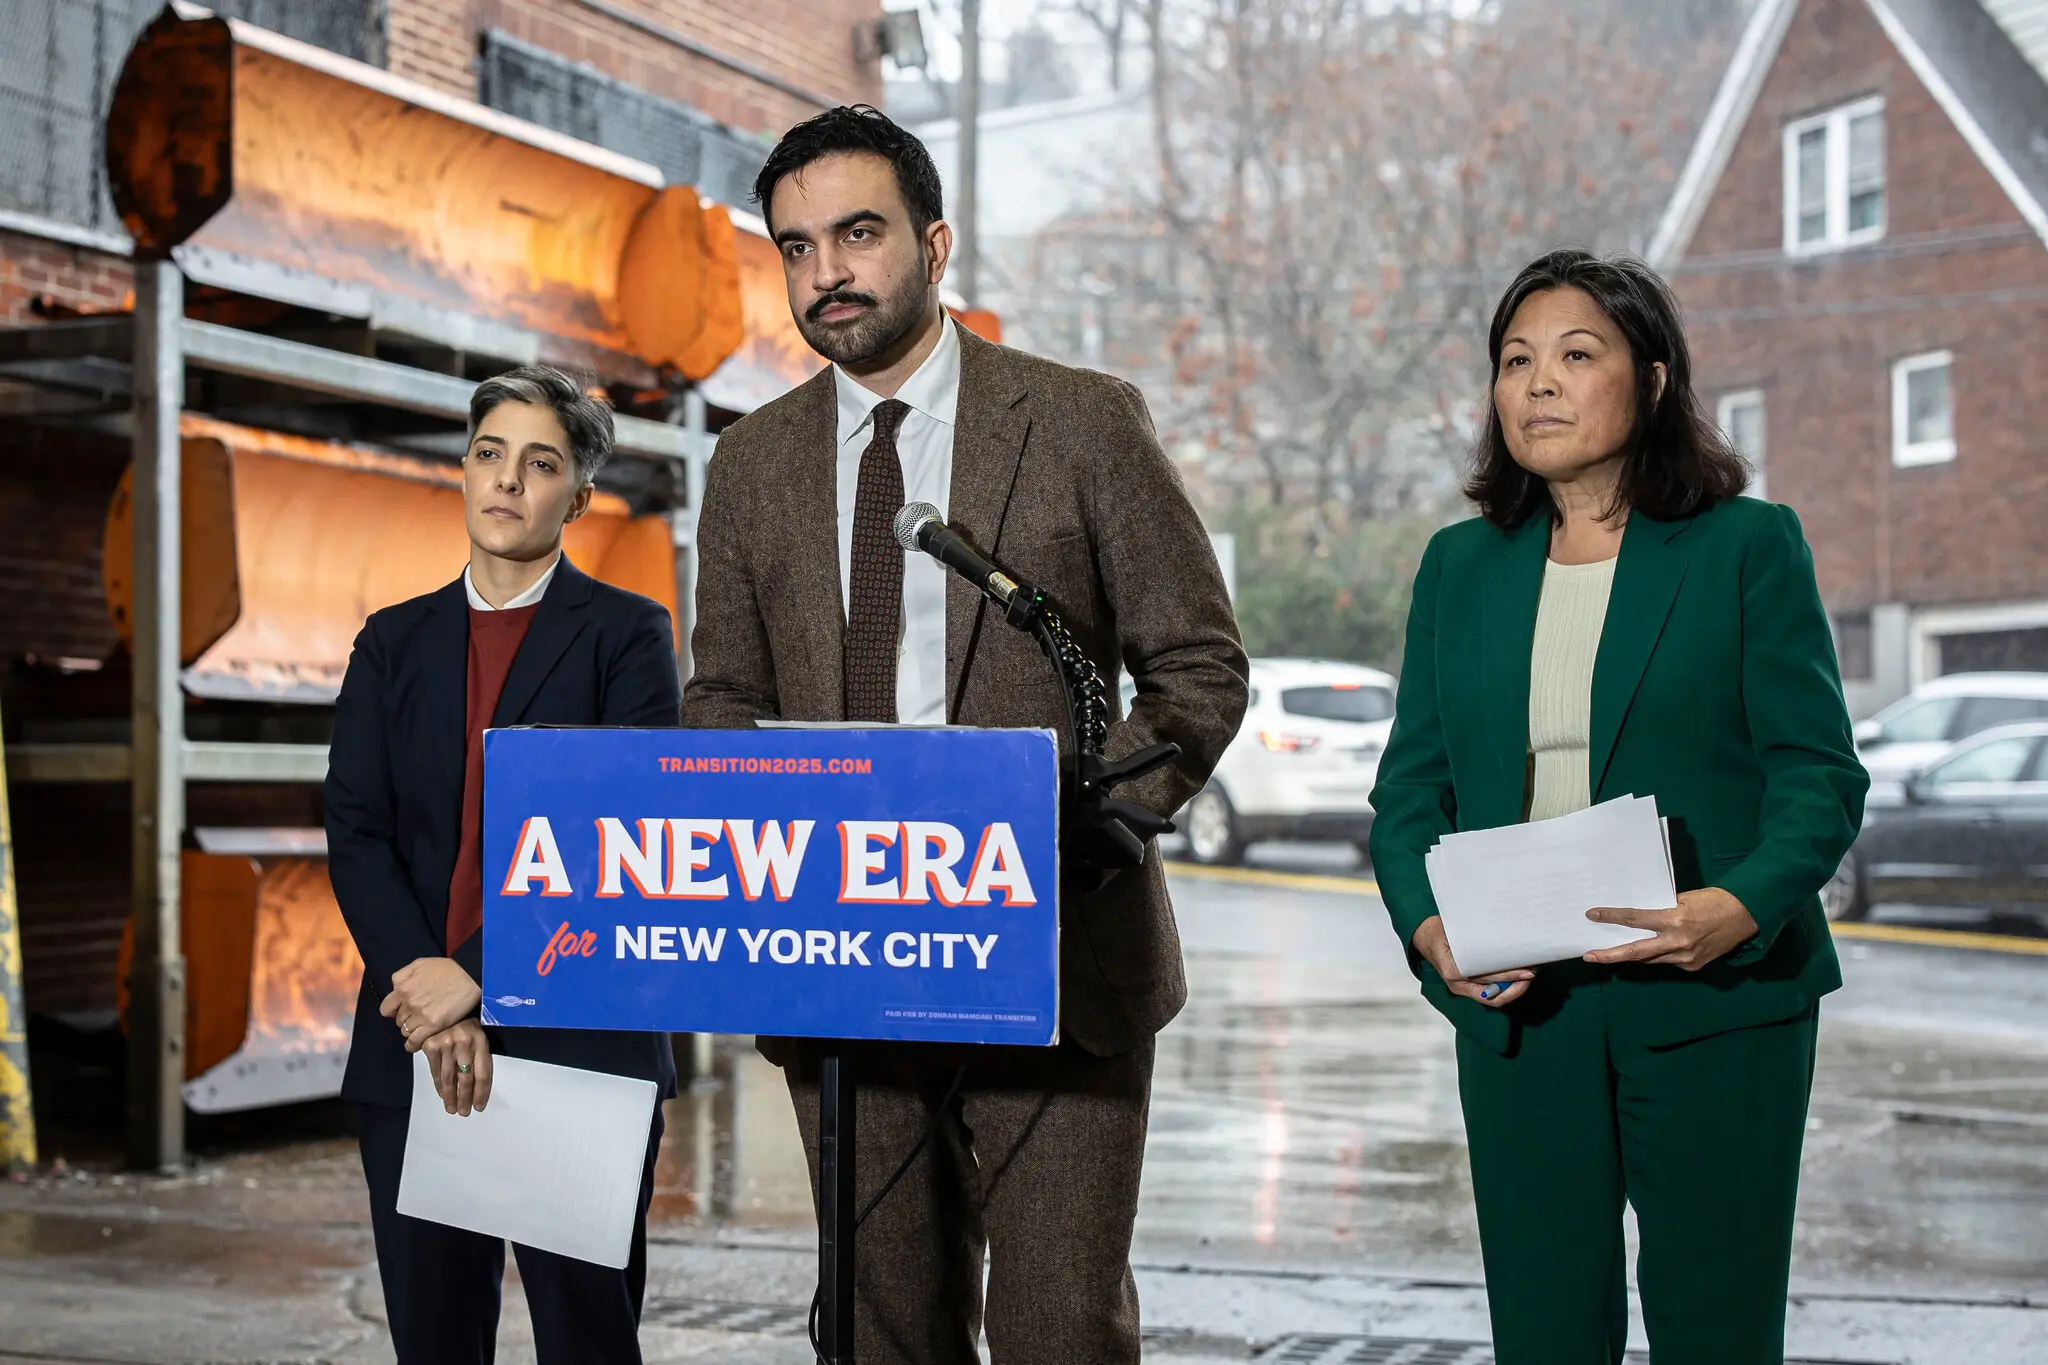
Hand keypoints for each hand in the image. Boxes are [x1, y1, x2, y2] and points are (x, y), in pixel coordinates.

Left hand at [380, 958, 481, 1051]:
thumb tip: (395, 988)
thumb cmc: (449, 969)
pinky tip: (417, 1044)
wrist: (470, 975)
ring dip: (412, 1031)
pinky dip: (414, 1044)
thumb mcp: (420, 963)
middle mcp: (409, 1003)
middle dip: (406, 1019)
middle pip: (398, 1021)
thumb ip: (402, 975)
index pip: (386, 1009)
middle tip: (417, 1017)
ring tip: (421, 1028)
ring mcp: (421, 1015)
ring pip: (406, 1031)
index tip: (400, 1011)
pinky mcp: (433, 1025)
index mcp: (403, 989)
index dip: (393, 1011)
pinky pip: (415, 1041)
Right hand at [420, 1019, 493, 1115]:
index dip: (481, 1092)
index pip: (483, 1073)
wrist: (445, 1002)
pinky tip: (442, 1095)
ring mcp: (446, 1044)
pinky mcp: (431, 1045)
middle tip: (464, 1112)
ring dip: (450, 1096)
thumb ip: (478, 1056)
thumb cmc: (465, 1023)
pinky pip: (435, 1071)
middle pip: (466, 1078)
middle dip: (465, 1098)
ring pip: (449, 1078)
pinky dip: (438, 1086)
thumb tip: (477, 1087)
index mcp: (480, 1041)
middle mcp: (464, 1043)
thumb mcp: (478, 1034)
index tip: (479, 1106)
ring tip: (452, 1108)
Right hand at [1411, 915, 1534, 1008]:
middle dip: (1517, 986)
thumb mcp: (1451, 930)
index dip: (1509, 977)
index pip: (1487, 980)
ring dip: (1513, 989)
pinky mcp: (1469, 985)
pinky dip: (1506, 987)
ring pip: (1494, 997)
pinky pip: (1491, 993)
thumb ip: (1473, 939)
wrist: (1424, 936)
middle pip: (1494, 995)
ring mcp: (1464, 987)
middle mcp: (1458, 985)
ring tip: (1528, 975)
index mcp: (1453, 972)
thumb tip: (1504, 940)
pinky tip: (1517, 976)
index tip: (1527, 969)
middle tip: (1532, 972)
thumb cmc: (1437, 932)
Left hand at [1583, 887, 1757, 970]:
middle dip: (1609, 955)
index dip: (1611, 917)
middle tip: (1588, 956)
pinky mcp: (1692, 966)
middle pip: (1635, 952)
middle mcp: (1677, 942)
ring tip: (1608, 954)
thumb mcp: (1684, 899)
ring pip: (1649, 960)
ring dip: (1630, 956)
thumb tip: (1641, 918)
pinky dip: (1655, 956)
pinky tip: (1648, 950)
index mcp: (1675, 920)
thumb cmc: (1714, 901)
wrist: (1746, 916)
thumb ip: (1662, 910)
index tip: (1592, 914)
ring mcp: (1685, 958)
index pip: (1635, 920)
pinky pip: (1666, 962)